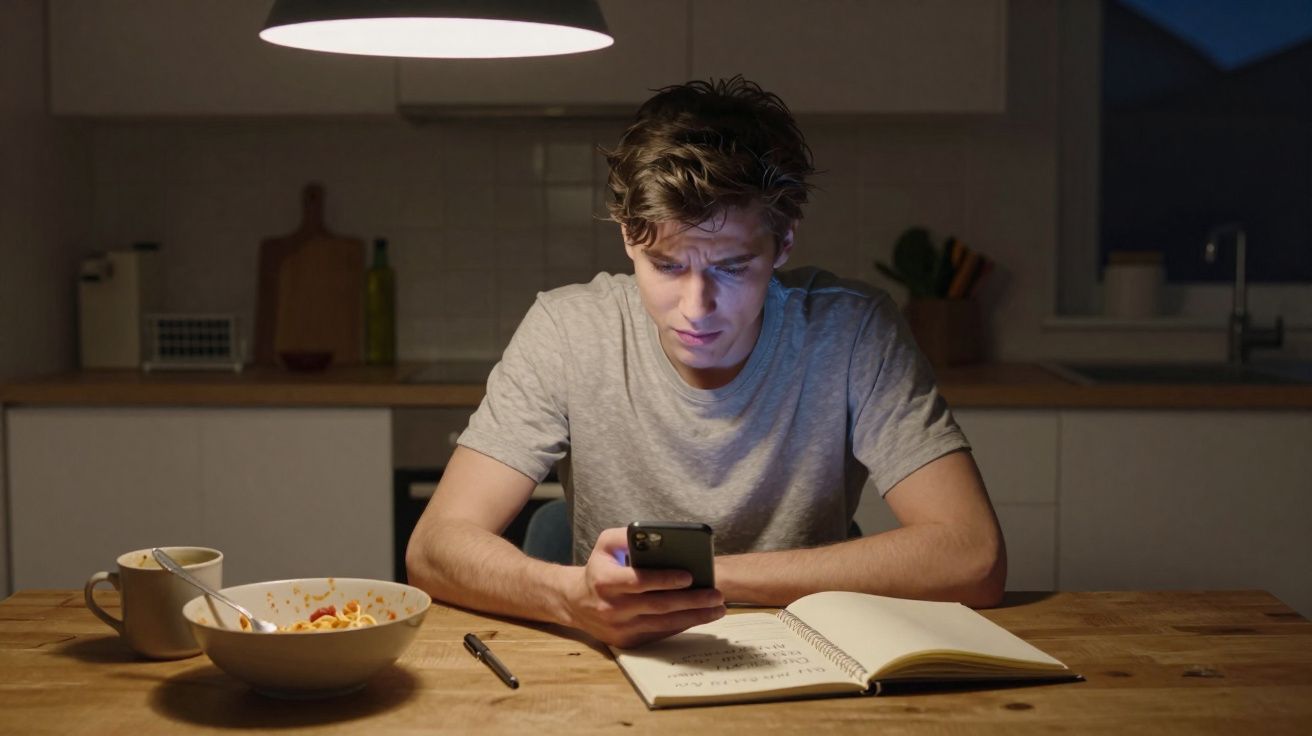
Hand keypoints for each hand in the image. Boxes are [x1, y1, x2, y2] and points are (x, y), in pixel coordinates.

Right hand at [561, 527, 725, 647]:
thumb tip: (657, 535)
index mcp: (606, 581)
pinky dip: (682, 625)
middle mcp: (612, 608)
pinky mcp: (627, 642)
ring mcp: (620, 628)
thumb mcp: (606, 544)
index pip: (639, 581)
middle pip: (658, 606)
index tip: (690, 576)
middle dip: (691, 601)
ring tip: (717, 608)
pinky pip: (660, 633)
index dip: (665, 580)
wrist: (576, 602)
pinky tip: (700, 616)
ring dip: (694, 617)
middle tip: (716, 595)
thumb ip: (628, 535)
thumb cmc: (599, 568)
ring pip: (663, 624)